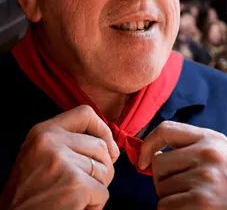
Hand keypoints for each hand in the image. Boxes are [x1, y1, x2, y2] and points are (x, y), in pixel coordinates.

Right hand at [0, 105, 119, 209]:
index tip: (109, 148)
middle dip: (102, 168)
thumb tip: (108, 143)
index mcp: (42, 133)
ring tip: (75, 197)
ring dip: (97, 188)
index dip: (103, 130)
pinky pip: (103, 193)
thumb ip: (66, 143)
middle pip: (101, 147)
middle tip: (85, 185)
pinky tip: (77, 208)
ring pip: (106, 170)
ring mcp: (63, 163)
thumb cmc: (29, 193)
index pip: (85, 114)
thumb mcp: (39, 157)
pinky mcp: (75, 185)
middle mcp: (51, 143)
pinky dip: (95, 205)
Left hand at [139, 121, 226, 209]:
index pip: (166, 129)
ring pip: (161, 189)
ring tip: (195, 200)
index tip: (143, 162)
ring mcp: (205, 177)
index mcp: (213, 139)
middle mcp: (209, 153)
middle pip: (159, 164)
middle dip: (163, 181)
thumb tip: (151, 154)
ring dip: (171, 200)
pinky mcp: (200, 200)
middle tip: (184, 189)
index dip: (148, 145)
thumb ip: (193, 149)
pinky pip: (164, 207)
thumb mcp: (223, 157)